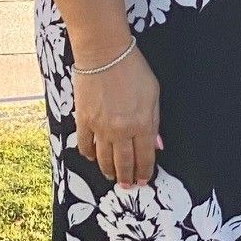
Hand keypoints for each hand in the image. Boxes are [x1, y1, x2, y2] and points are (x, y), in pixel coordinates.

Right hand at [73, 44, 161, 189]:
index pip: (145, 157)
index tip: (144, 180)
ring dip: (109, 171)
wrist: (104, 54)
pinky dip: (90, 155)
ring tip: (113, 176)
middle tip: (128, 185)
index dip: (145, 171)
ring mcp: (100, 127)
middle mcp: (121, 130)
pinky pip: (85, 145)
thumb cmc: (133, 69)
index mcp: (142, 123)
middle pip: (124, 162)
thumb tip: (157, 145)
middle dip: (127, 177)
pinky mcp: (83, 121)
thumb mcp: (154, 94)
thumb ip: (154, 121)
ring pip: (104, 159)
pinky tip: (93, 158)